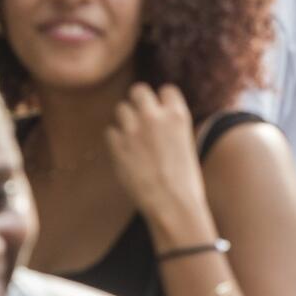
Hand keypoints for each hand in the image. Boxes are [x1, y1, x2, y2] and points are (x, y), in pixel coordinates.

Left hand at [105, 83, 213, 240]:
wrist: (172, 205)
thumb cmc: (185, 182)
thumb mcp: (186, 145)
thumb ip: (170, 128)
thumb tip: (157, 121)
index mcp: (177, 115)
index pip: (166, 90)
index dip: (162, 101)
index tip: (161, 113)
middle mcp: (154, 116)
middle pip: (139, 90)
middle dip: (138, 101)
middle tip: (140, 118)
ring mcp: (134, 130)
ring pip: (121, 108)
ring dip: (125, 120)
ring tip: (131, 138)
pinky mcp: (118, 146)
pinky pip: (110, 131)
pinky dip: (115, 140)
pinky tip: (124, 153)